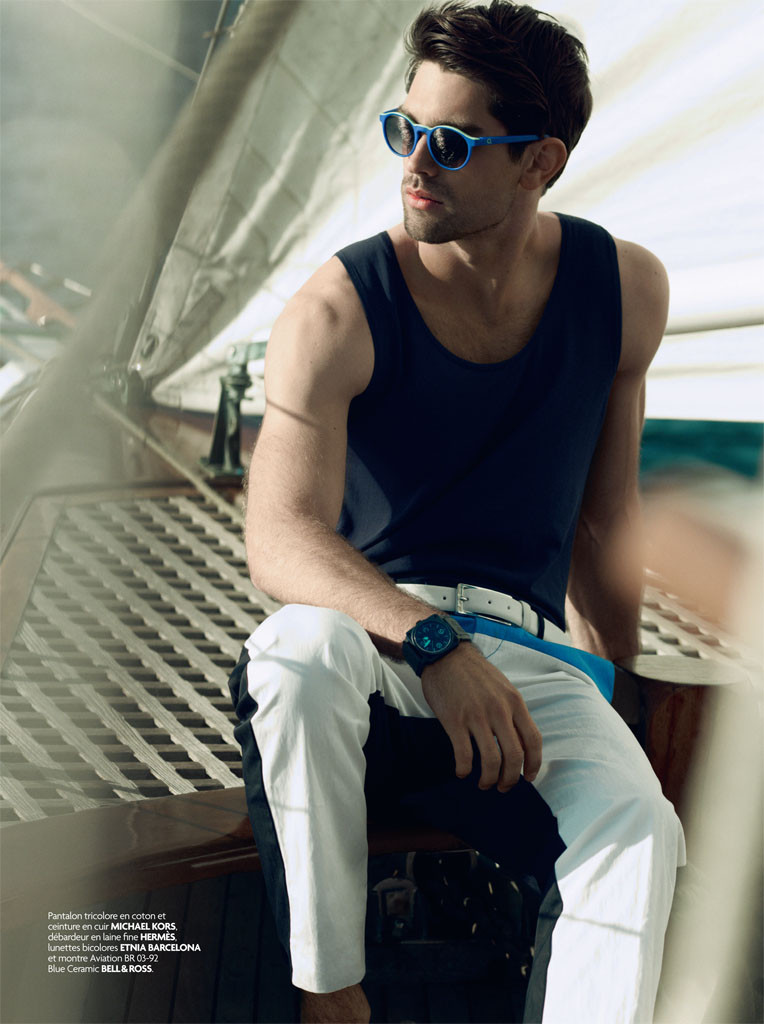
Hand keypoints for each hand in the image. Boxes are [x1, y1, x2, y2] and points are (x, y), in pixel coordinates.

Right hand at [420, 642, 541, 790]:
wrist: (446, 655)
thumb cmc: (474, 673)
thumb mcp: (503, 687)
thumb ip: (512, 711)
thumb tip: (519, 741)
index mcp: (514, 702)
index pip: (533, 740)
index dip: (534, 764)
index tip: (529, 777)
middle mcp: (499, 710)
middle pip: (514, 756)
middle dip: (511, 778)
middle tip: (504, 786)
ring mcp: (477, 716)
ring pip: (491, 760)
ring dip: (489, 779)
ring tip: (484, 783)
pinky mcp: (455, 721)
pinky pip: (464, 755)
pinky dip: (465, 769)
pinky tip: (462, 771)